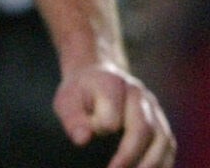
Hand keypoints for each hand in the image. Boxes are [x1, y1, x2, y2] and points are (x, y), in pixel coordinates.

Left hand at [53, 62, 174, 167]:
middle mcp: (138, 94)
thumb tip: (82, 140)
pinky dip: (163, 162)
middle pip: (144, 128)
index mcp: (112, 84)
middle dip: (131, 155)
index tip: (86, 142)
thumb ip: (73, 119)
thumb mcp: (67, 101)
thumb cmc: (80, 94)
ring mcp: (153, 108)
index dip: (101, 129)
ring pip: (162, 138)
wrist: (97, 76)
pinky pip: (169, 144)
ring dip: (152, 163)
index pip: (112, 115)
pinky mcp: (161, 121)